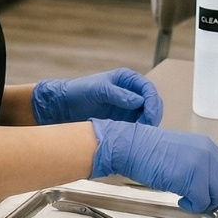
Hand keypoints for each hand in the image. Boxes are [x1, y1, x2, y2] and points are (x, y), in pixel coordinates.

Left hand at [31, 69, 162, 126]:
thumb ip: (118, 94)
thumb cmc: (79, 91)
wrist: (64, 106)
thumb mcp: (98, 90)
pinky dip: (139, 132)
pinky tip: (134, 138)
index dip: (152, 102)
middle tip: (147, 128)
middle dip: (152, 115)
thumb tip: (139, 101)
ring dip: (147, 125)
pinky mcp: (124, 120)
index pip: (148, 89)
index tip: (150, 115)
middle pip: (152, 104)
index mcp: (127, 79)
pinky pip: (137, 126)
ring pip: (147, 117)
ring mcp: (129, 107)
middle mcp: (131, 92)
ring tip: (139, 135)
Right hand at [89, 120, 217, 212]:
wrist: (132, 147)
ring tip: (188, 201)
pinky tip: (181, 201)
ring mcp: (200, 167)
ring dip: (204, 204)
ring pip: (216, 196)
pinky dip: (193, 207)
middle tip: (201, 203)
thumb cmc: (150, 150)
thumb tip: (205, 185)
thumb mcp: (182, 151)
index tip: (207, 194)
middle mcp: (209, 155)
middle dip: (217, 199)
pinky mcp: (189, 180)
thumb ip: (198, 163)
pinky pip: (201, 202)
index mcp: (208, 146)